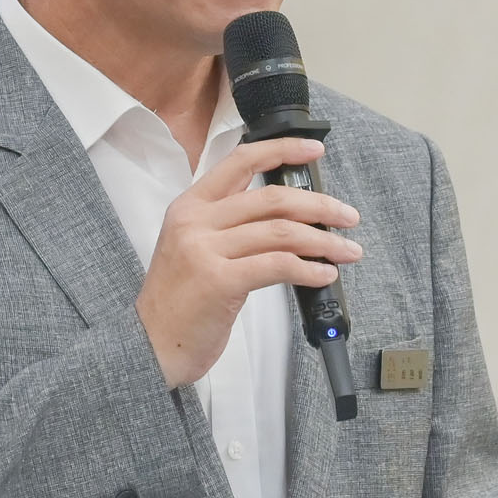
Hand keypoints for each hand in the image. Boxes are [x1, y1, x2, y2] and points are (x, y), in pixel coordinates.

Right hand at [136, 137, 362, 388]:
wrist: (150, 346)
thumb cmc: (179, 303)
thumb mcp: (194, 249)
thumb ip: (230, 226)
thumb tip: (290, 217)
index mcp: (190, 206)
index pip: (240, 161)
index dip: (282, 150)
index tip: (314, 150)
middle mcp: (195, 222)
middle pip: (271, 198)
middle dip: (319, 205)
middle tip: (348, 217)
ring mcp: (205, 250)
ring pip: (281, 232)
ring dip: (324, 241)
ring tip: (347, 250)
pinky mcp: (220, 281)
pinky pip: (278, 265)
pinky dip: (309, 269)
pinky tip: (325, 274)